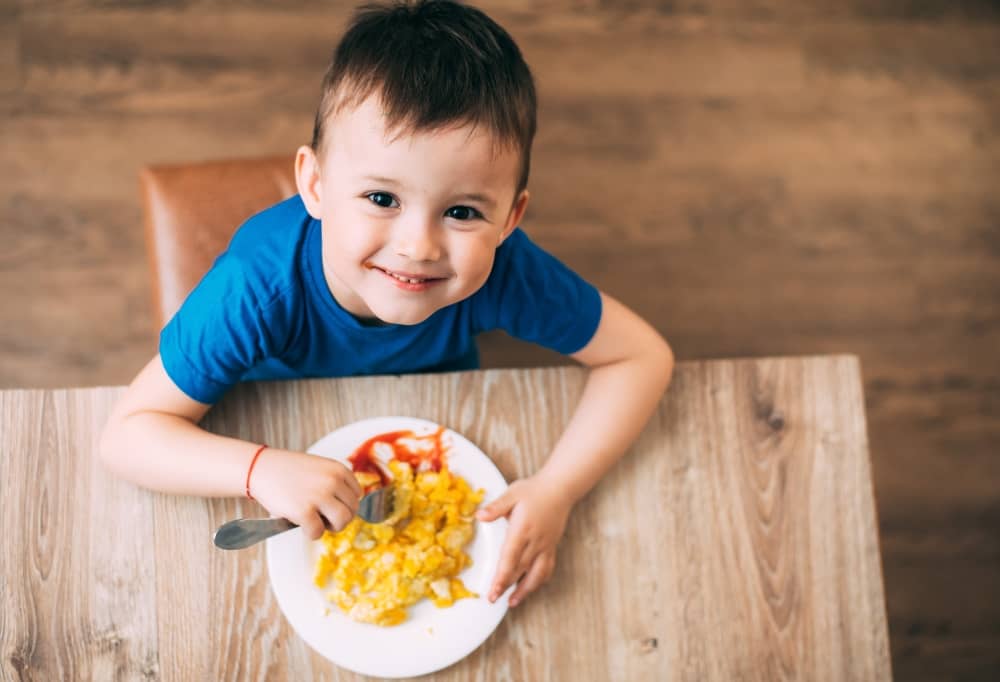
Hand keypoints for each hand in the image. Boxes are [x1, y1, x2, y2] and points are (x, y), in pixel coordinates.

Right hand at [248, 448, 361, 539]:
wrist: (261, 468)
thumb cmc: (288, 471)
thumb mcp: (319, 468)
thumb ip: (335, 482)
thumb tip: (348, 509)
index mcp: (338, 469)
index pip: (357, 494)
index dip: (344, 504)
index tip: (331, 506)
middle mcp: (333, 481)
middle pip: (352, 510)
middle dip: (339, 517)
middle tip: (322, 517)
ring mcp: (320, 496)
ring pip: (342, 522)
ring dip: (331, 527)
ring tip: (317, 522)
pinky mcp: (305, 511)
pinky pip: (318, 532)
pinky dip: (311, 533)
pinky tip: (301, 524)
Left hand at [476, 474, 572, 607]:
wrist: (560, 488)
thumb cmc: (533, 491)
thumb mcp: (512, 494)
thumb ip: (496, 507)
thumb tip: (479, 516)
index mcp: (522, 529)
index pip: (510, 558)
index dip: (501, 577)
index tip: (493, 591)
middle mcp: (535, 541)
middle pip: (520, 569)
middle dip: (506, 586)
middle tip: (493, 599)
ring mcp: (546, 546)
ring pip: (536, 573)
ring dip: (524, 590)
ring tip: (513, 602)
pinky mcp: (552, 547)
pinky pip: (547, 568)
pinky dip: (538, 581)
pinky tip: (531, 587)